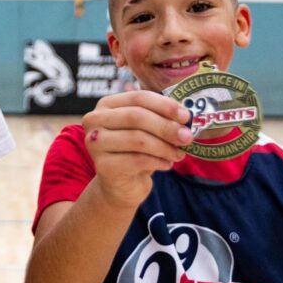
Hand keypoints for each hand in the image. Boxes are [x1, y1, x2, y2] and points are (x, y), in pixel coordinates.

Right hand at [82, 90, 192, 209]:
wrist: (120, 184)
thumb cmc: (135, 151)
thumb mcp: (146, 130)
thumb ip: (160, 118)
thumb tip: (185, 116)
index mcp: (106, 105)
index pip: (138, 97)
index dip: (164, 105)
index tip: (185, 116)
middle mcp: (94, 120)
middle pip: (136, 117)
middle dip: (166, 127)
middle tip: (187, 137)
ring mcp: (95, 143)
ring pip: (138, 139)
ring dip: (165, 147)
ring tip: (179, 154)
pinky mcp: (102, 165)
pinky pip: (137, 160)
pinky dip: (158, 161)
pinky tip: (167, 164)